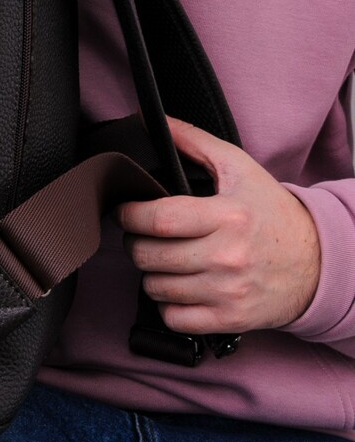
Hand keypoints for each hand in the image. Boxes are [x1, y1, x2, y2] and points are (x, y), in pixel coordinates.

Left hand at [116, 117, 320, 333]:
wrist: (317, 263)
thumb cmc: (271, 213)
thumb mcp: (238, 167)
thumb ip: (193, 141)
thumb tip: (153, 121)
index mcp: (227, 215)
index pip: (157, 219)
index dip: (129, 214)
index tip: (125, 210)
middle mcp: (227, 256)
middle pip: (148, 255)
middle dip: (134, 242)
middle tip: (143, 234)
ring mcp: (228, 292)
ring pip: (155, 288)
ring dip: (151, 273)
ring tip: (165, 258)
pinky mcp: (230, 320)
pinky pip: (173, 318)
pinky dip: (168, 304)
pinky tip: (180, 285)